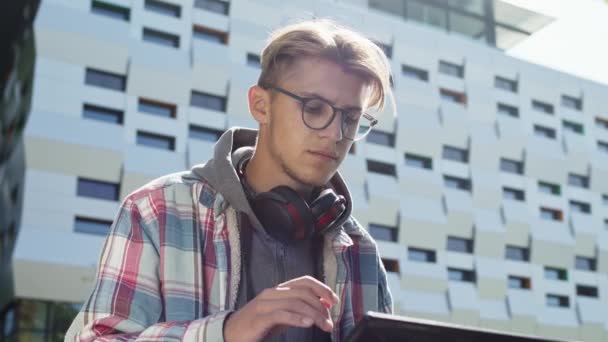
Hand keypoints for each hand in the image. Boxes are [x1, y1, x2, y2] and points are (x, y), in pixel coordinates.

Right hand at [223, 275, 339, 341]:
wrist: (229, 334)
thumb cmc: (256, 326)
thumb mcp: (280, 315)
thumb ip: (298, 310)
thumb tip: (321, 308)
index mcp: (278, 290)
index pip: (304, 281)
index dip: (322, 289)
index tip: (334, 301)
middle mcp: (272, 293)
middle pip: (303, 293)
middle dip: (321, 307)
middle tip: (329, 323)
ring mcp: (264, 305)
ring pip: (295, 302)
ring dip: (314, 315)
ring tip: (323, 325)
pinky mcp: (259, 318)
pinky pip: (280, 314)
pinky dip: (297, 318)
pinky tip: (307, 324)